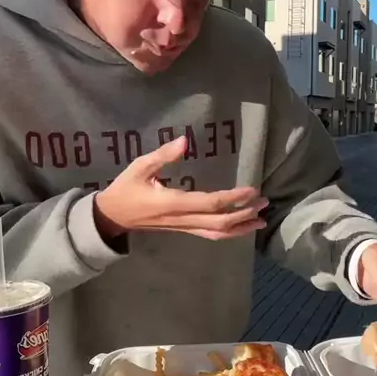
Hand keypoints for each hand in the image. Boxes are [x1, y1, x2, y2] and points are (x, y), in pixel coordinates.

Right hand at [94, 136, 267, 241]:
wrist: (112, 216)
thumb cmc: (125, 189)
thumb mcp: (139, 167)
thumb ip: (162, 155)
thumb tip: (185, 140)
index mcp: (172, 203)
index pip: (209, 204)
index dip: (233, 198)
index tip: (252, 189)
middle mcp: (180, 219)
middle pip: (219, 223)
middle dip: (244, 214)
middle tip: (264, 201)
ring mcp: (182, 228)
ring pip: (216, 233)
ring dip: (241, 227)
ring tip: (261, 218)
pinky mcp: (182, 230)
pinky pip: (209, 235)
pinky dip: (229, 232)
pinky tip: (242, 226)